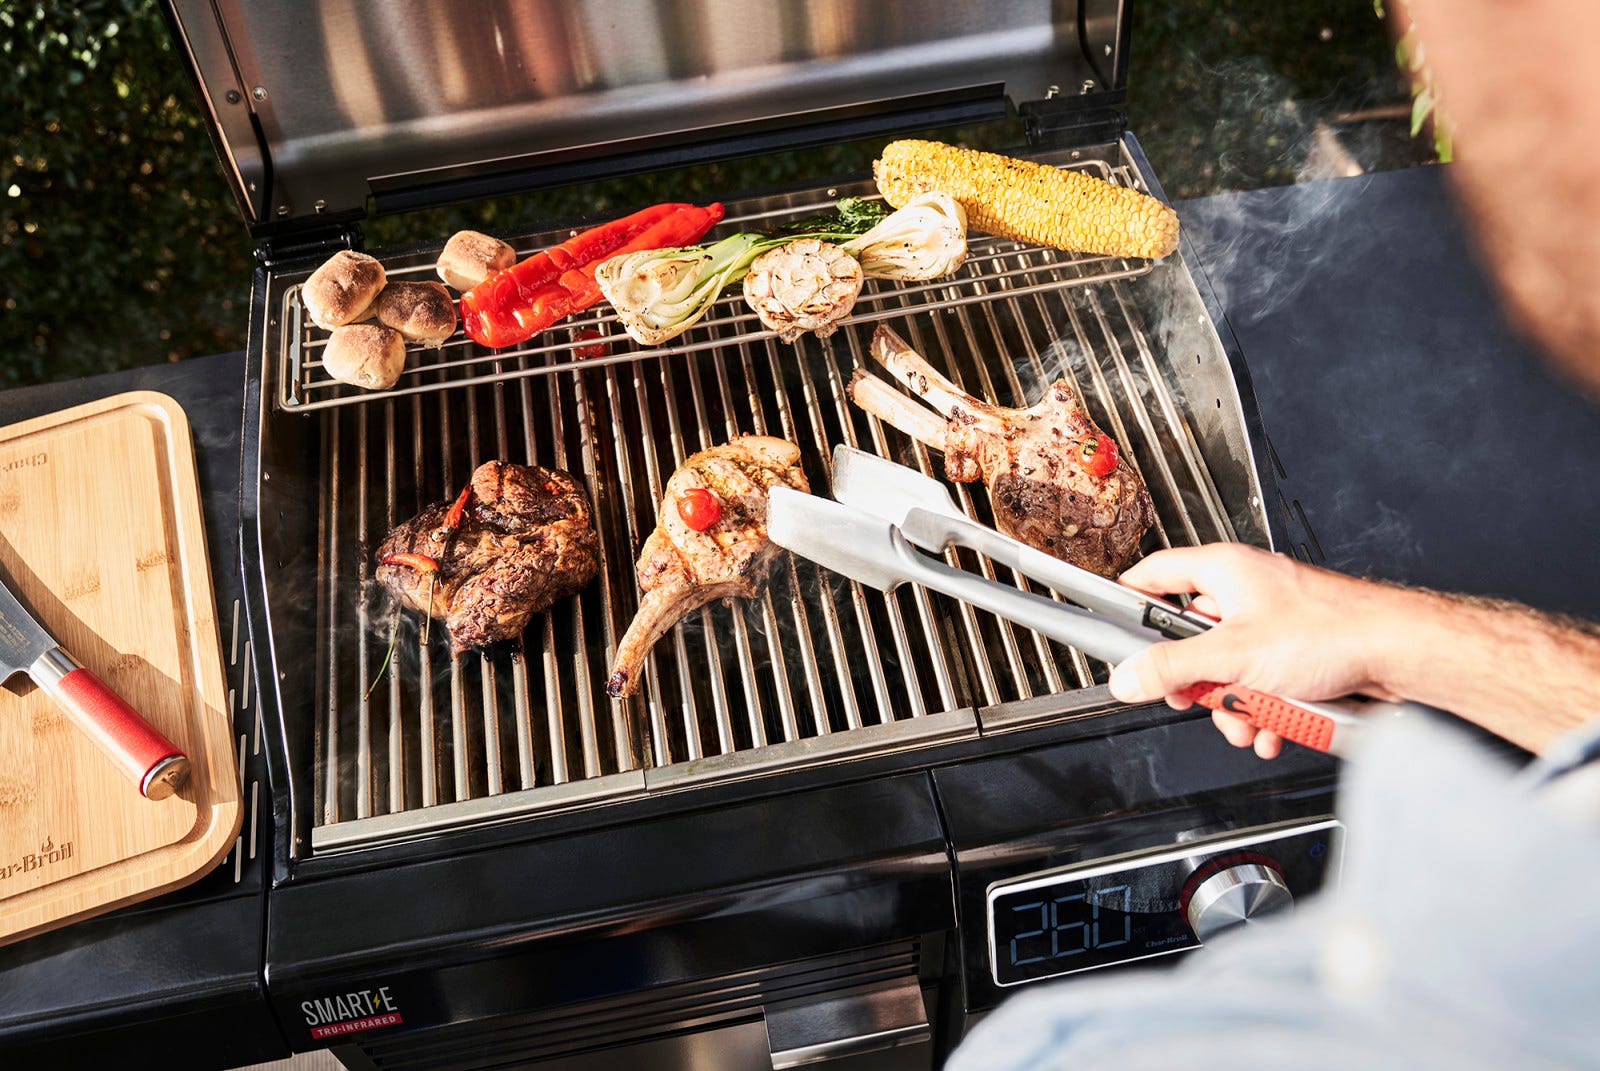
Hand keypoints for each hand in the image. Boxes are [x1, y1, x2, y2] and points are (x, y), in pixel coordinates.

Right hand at [1107, 544, 1404, 758]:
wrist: (1397, 652)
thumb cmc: (1331, 631)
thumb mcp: (1233, 656)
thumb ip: (1172, 668)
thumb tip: (1130, 677)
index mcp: (1223, 571)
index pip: (1155, 575)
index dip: (1130, 602)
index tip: (1114, 629)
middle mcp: (1247, 591)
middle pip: (1192, 638)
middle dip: (1197, 681)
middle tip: (1197, 695)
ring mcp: (1273, 622)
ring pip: (1229, 668)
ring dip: (1235, 704)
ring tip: (1251, 718)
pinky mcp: (1297, 651)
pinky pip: (1262, 683)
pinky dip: (1265, 708)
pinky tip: (1276, 724)